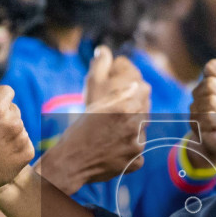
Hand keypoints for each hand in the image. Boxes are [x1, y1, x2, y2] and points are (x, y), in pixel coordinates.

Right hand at [37, 47, 149, 191]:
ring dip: (130, 132)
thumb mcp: (92, 97)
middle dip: (132, 112)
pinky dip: (128, 151)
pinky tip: (112, 151)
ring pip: (141, 131)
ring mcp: (138, 145)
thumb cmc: (78, 128)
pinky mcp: (137, 161)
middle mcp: (135, 124)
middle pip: (144, 110)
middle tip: (113, 120)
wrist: (70, 161)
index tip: (124, 97)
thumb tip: (109, 55)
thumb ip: (104, 73)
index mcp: (125, 105)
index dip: (134, 92)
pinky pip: (138, 152)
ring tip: (110, 136)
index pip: (144, 89)